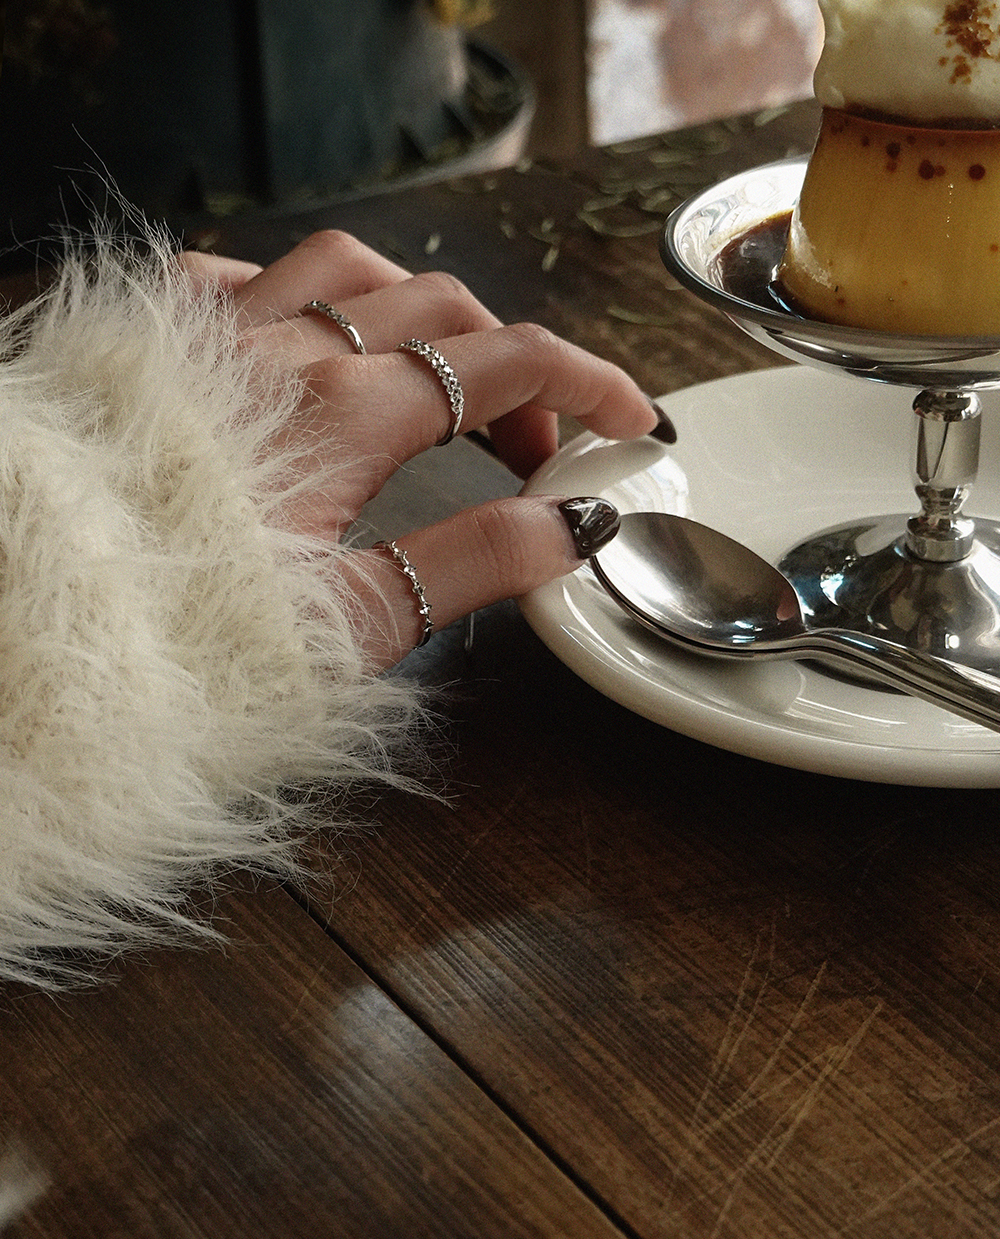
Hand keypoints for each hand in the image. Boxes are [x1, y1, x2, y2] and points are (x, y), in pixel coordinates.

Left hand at [180, 231, 659, 668]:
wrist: (40, 627)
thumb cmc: (184, 640)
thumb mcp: (351, 625)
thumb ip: (473, 564)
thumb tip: (572, 526)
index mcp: (347, 418)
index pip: (509, 364)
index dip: (589, 384)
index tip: (633, 419)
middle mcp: (287, 352)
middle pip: (443, 311)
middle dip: (516, 368)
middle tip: (534, 449)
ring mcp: (214, 335)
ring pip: (350, 267)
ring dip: (421, 311)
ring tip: (441, 378)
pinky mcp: (152, 343)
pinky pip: (244, 273)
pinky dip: (305, 294)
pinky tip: (312, 337)